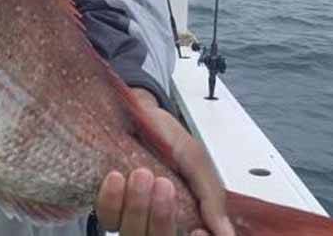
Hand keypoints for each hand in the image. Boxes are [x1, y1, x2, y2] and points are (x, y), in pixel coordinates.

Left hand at [94, 89, 233, 235]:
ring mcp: (130, 212)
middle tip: (164, 185)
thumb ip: (210, 195)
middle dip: (162, 219)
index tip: (197, 230)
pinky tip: (117, 177)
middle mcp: (156, 216)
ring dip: (138, 207)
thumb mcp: (194, 158)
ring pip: (132, 234)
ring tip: (141, 174)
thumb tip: (225, 233)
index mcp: (183, 211)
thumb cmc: (163, 132)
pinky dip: (113, 200)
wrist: (133, 108)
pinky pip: (107, 218)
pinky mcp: (108, 203)